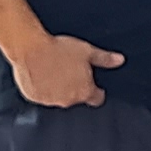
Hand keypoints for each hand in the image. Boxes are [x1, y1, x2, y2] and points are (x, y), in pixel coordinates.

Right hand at [5, 31, 122, 107]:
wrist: (30, 49)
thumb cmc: (58, 50)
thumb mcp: (87, 51)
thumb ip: (104, 59)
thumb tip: (119, 60)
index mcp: (84, 91)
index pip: (96, 99)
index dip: (96, 91)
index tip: (94, 85)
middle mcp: (68, 100)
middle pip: (76, 97)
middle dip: (75, 86)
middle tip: (69, 70)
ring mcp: (50, 101)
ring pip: (58, 97)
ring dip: (58, 88)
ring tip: (53, 70)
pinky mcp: (34, 98)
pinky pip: (41, 95)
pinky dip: (42, 88)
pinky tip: (40, 74)